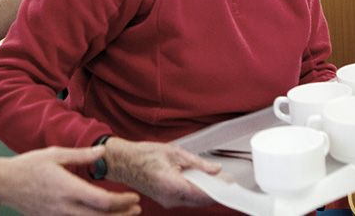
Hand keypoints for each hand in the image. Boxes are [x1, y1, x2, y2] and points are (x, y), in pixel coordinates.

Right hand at [0, 146, 140, 214]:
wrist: (4, 184)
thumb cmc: (29, 166)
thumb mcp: (56, 154)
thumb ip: (81, 155)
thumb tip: (103, 151)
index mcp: (68, 188)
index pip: (102, 201)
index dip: (122, 202)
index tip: (133, 196)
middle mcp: (65, 207)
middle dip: (122, 215)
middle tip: (137, 208)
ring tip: (125, 214)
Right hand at [104, 137, 221, 208]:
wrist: (124, 162)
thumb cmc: (143, 155)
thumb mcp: (174, 152)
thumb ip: (197, 163)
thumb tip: (215, 169)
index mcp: (173, 186)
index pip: (204, 195)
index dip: (219, 191)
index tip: (230, 185)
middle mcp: (171, 199)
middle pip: (200, 200)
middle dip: (214, 190)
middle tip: (223, 179)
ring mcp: (167, 202)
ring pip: (193, 201)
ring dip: (203, 191)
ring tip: (209, 176)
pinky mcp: (165, 200)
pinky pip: (185, 199)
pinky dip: (193, 191)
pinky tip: (195, 180)